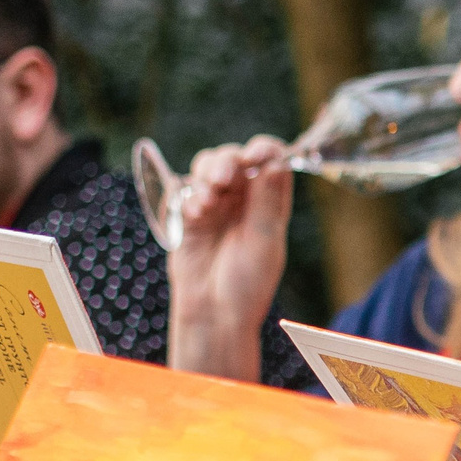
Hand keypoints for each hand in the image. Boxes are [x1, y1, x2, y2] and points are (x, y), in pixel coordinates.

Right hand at [168, 135, 291, 380]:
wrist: (214, 311)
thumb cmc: (248, 282)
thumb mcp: (265, 241)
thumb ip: (267, 202)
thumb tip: (275, 163)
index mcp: (269, 201)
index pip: (269, 160)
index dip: (263, 150)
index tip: (256, 155)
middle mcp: (243, 197)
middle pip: (234, 158)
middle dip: (227, 161)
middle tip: (224, 180)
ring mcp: (215, 203)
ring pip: (207, 167)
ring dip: (206, 175)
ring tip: (209, 201)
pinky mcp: (188, 214)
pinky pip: (185, 190)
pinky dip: (190, 195)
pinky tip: (197, 213)